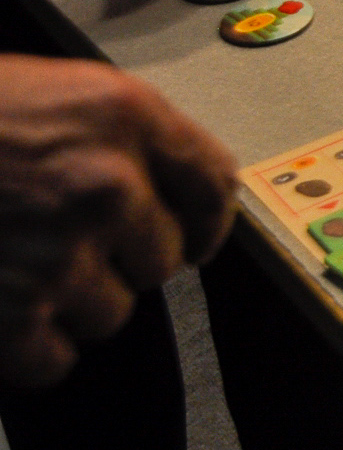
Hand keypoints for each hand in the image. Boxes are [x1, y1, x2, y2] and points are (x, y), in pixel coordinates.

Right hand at [0, 56, 237, 386]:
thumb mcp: (49, 91)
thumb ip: (114, 135)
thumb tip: (160, 186)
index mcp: (125, 116)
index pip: (214, 184)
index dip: (205, 218)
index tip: (194, 236)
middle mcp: (108, 184)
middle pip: (164, 258)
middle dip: (119, 259)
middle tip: (59, 243)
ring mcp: (62, 252)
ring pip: (110, 311)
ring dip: (69, 303)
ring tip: (12, 267)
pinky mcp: (16, 314)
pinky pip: (54, 358)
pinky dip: (26, 348)